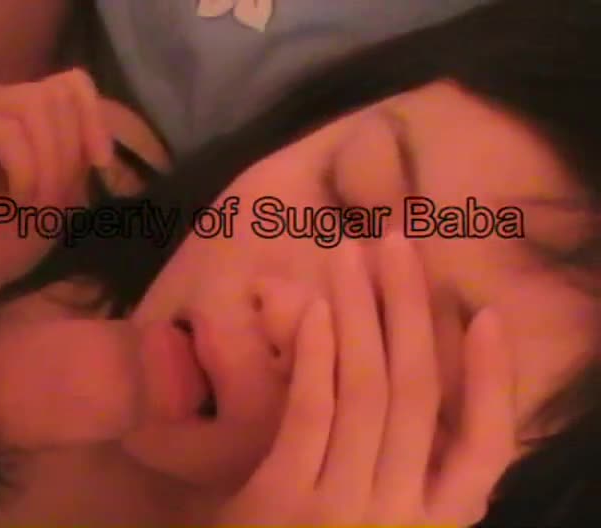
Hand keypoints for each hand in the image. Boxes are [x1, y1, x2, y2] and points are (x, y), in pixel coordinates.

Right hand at [0, 68, 111, 296]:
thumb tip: (97, 138)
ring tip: (39, 202)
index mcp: (24, 110)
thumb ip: (79, 153)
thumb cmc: (13, 232)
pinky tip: (19, 198)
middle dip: (70, 153)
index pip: (73, 83)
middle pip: (56, 95)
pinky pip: (6, 131)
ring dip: (50, 163)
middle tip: (59, 199)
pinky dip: (25, 170)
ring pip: (34, 105)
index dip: (95, 118)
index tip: (102, 163)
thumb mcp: (64, 189)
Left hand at [214, 234, 514, 525]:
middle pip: (418, 395)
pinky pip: (312, 415)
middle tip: (399, 243)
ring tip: (354, 253)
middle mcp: (401, 516)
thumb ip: (396, 463)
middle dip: (411, 310)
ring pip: (367, 392)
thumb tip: (396, 369)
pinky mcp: (285, 501)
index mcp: (432, 523)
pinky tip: (320, 309)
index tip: (487, 317)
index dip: (493, 381)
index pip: (486, 451)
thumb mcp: (373, 515)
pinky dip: (318, 358)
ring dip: (362, 313)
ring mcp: (344, 509)